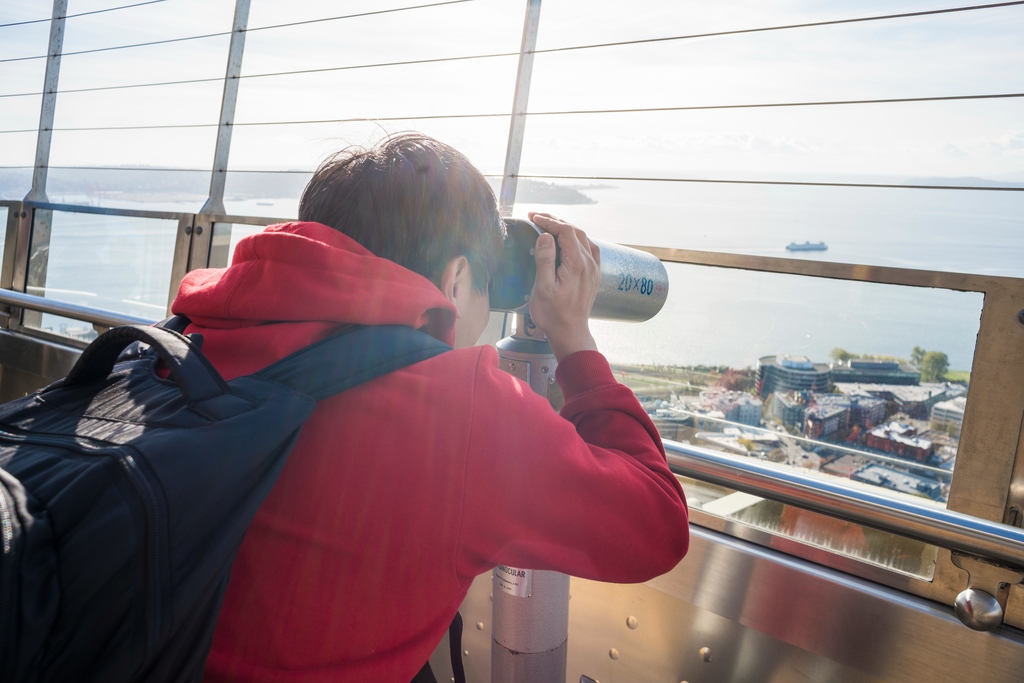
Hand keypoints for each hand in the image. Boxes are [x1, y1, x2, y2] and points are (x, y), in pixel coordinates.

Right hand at [527, 212, 600, 361]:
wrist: (570, 333)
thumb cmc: (553, 314)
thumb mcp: (543, 287)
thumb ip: (545, 259)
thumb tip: (545, 236)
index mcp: (577, 264)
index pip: (565, 232)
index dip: (549, 221)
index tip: (533, 217)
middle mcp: (589, 263)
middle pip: (575, 232)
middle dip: (556, 221)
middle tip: (537, 218)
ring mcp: (594, 269)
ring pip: (583, 239)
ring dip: (567, 229)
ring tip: (549, 226)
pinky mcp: (594, 276)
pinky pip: (590, 249)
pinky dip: (577, 239)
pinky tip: (568, 241)